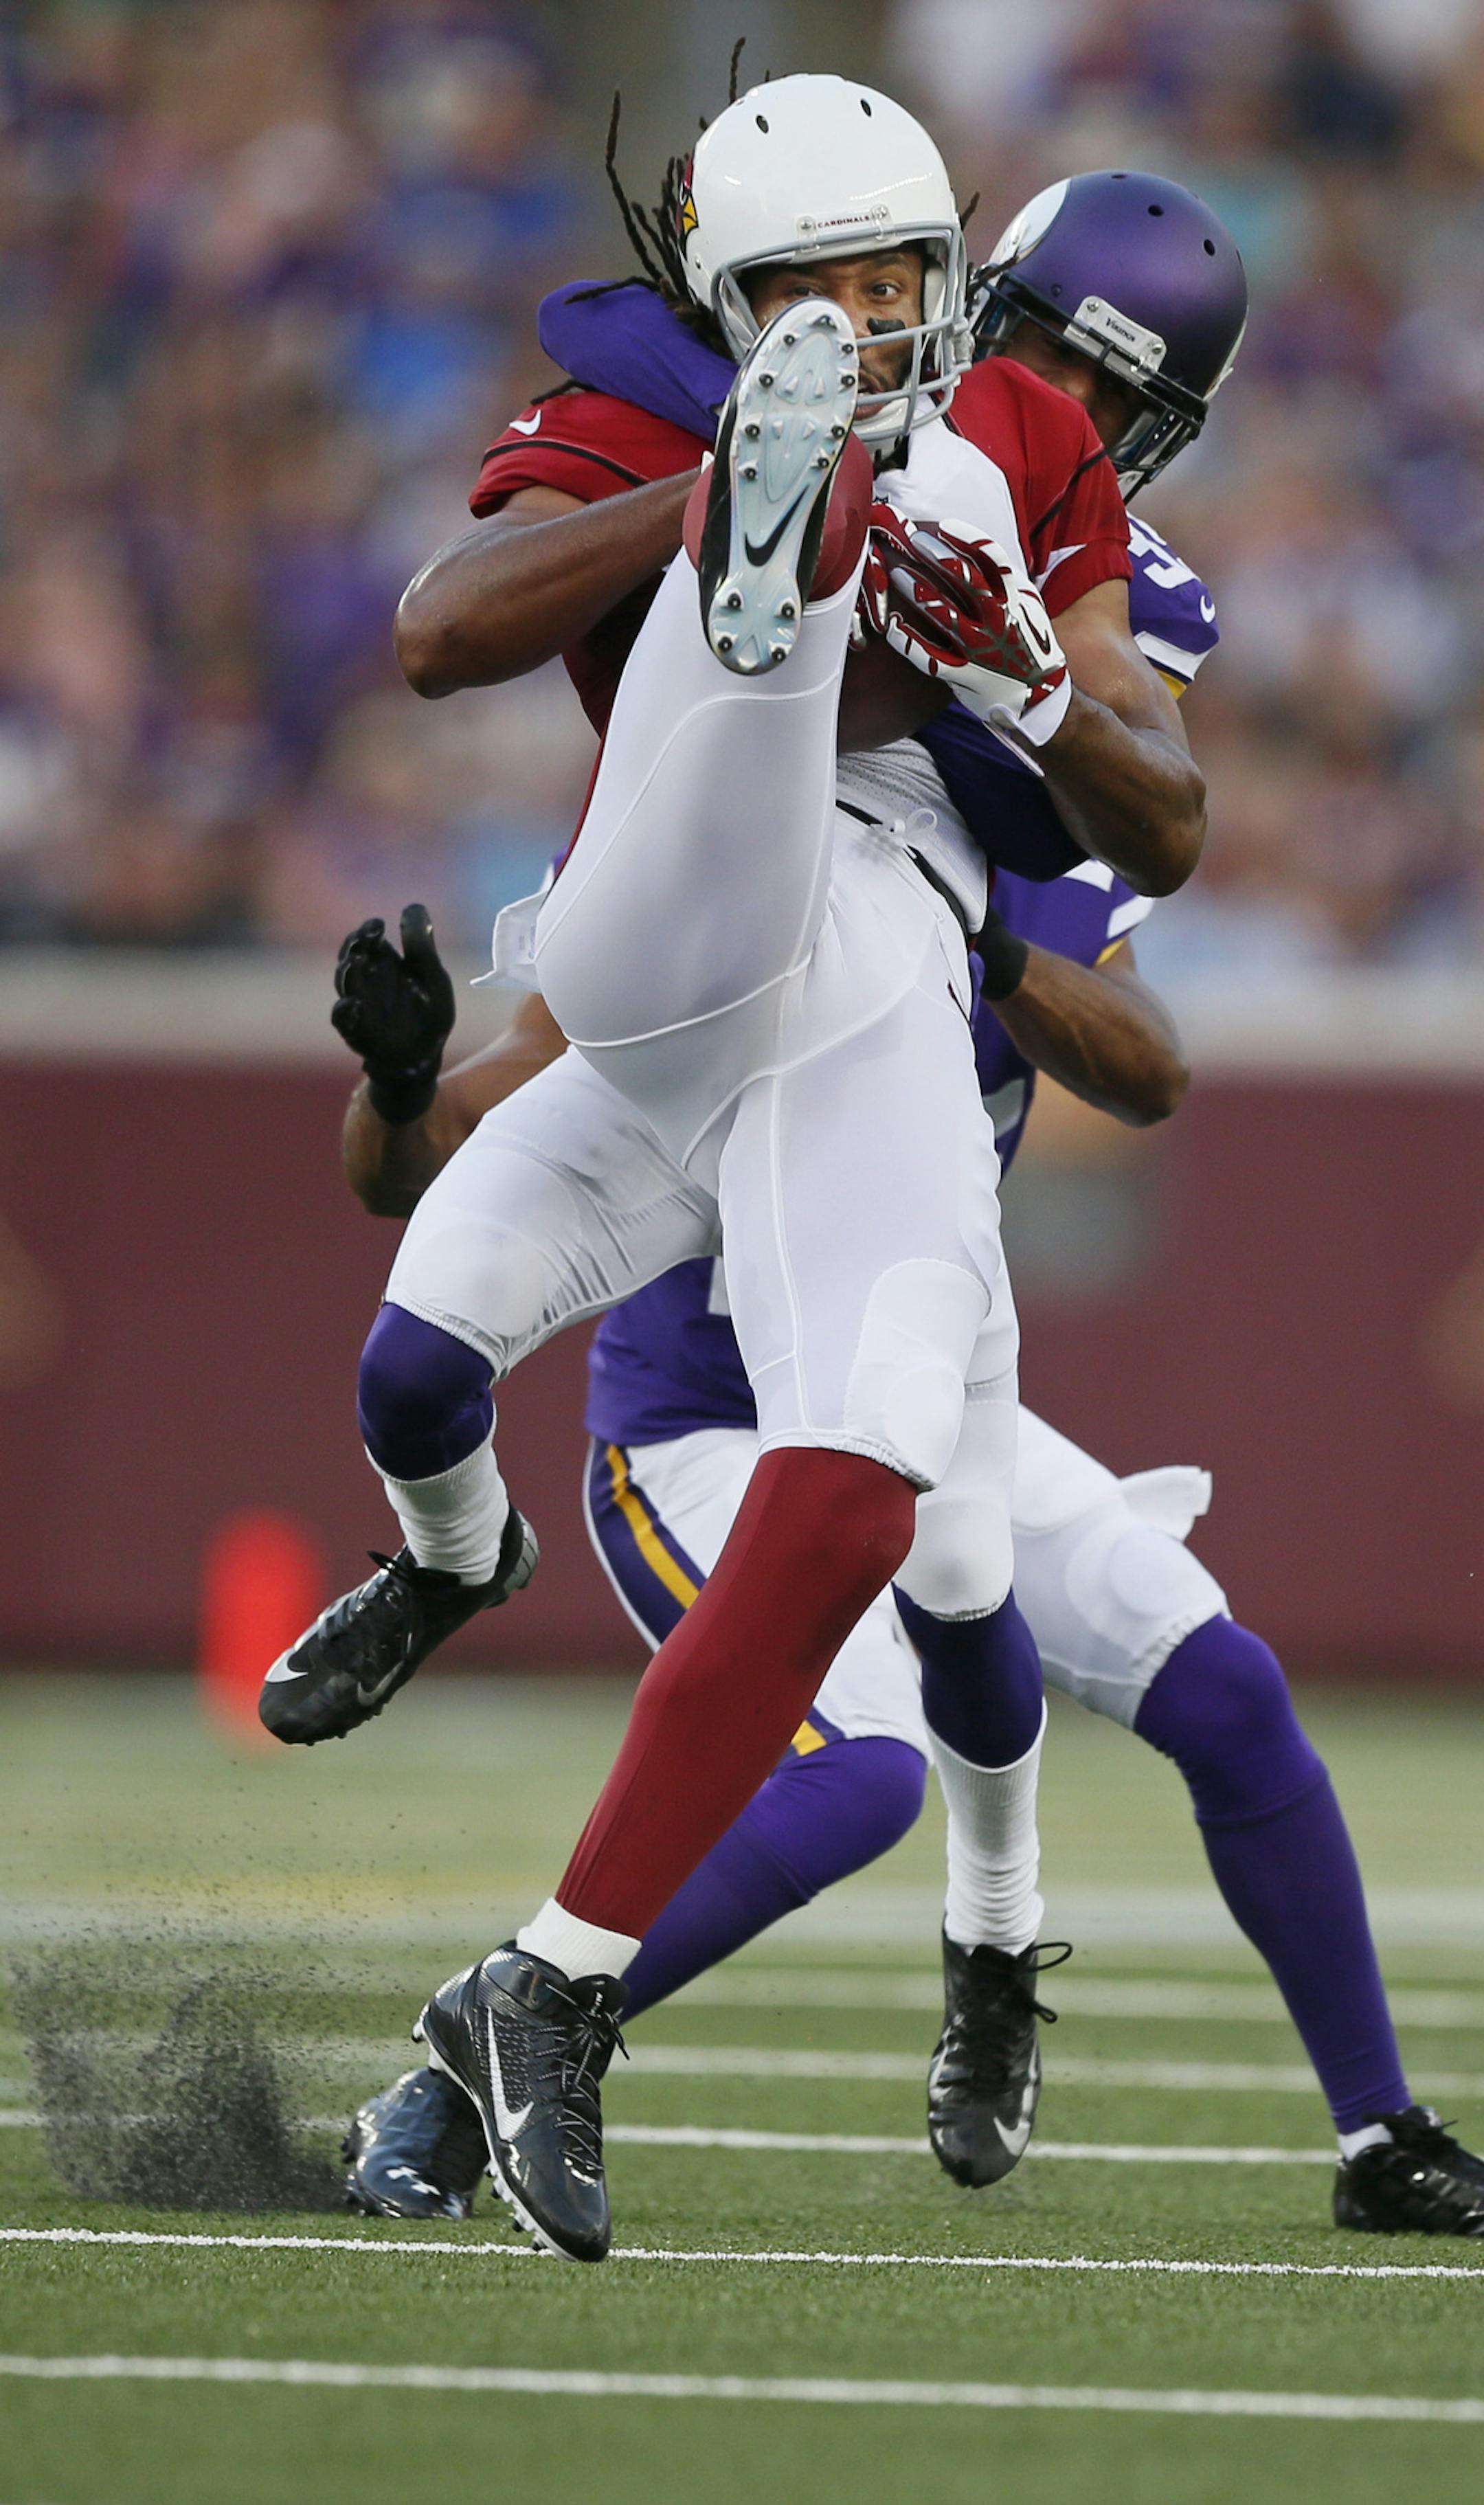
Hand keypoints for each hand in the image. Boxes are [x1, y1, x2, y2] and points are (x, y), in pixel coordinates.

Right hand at [331, 903, 455, 1124]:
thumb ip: (422, 947)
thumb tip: (414, 906)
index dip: (368, 931)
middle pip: (350, 957)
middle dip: (355, 947)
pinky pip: (343, 1020)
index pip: (367, 940)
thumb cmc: (427, 1015)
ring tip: (357, 962)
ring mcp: (358, 1005)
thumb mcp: (432, 979)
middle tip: (365, 938)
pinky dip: (345, 1011)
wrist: (423, 1058)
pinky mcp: (356, 1031)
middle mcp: (366, 982)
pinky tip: (354, 1004)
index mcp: (384, 965)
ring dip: (349, 972)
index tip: (377, 925)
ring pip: (344, 984)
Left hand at [860, 509, 1071, 745]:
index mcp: (1015, 598)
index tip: (943, 526)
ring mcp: (979, 648)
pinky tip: (892, 625)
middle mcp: (998, 620)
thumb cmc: (1028, 643)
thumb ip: (1002, 580)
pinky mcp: (963, 673)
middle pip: (965, 579)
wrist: (1039, 694)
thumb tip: (972, 548)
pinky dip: (909, 641)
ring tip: (897, 574)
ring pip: (946, 614)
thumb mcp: (1025, 605)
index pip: (993, 559)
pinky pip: (930, 657)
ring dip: (919, 591)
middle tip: (912, 540)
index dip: (967, 539)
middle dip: (936, 556)